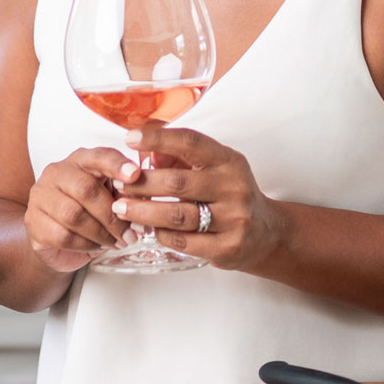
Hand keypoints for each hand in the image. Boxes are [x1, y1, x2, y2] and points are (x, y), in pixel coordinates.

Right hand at [24, 146, 137, 273]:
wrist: (59, 241)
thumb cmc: (90, 212)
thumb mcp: (111, 198)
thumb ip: (126, 194)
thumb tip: (145, 197)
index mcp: (80, 160)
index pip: (98, 156)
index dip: (117, 164)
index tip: (135, 174)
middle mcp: (57, 172)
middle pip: (85, 189)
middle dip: (112, 215)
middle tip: (131, 234)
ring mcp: (41, 196)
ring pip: (73, 215)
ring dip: (101, 233)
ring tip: (115, 242)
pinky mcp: (33, 222)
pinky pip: (63, 235)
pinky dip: (86, 245)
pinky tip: (96, 246)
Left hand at [109, 126, 285, 271]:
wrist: (266, 233)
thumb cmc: (228, 194)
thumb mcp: (213, 168)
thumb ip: (180, 157)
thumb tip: (146, 150)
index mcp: (228, 161)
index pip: (190, 143)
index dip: (158, 138)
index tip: (129, 137)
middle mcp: (234, 187)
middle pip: (177, 183)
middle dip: (141, 184)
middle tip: (117, 185)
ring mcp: (234, 219)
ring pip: (177, 215)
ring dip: (144, 212)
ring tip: (121, 209)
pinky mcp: (227, 246)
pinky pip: (184, 241)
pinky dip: (161, 234)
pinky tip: (149, 229)